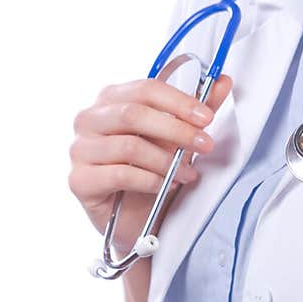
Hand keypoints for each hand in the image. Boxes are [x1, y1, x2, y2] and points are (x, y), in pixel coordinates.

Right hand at [69, 72, 233, 256]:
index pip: (145, 89)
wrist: (137, 219)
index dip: (179, 101)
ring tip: (188, 174)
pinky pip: (120, 174)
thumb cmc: (152, 171)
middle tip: (205, 144)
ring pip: (129, 146)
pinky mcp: (79, 180)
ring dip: (166, 161)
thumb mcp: (178, 139)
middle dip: (177, 130)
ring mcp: (80, 149)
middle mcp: (89, 119)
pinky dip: (150, 180)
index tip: (206, 117)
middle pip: (134, 114)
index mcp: (111, 99)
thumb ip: (196, 111)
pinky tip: (165, 186)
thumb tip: (223, 81)